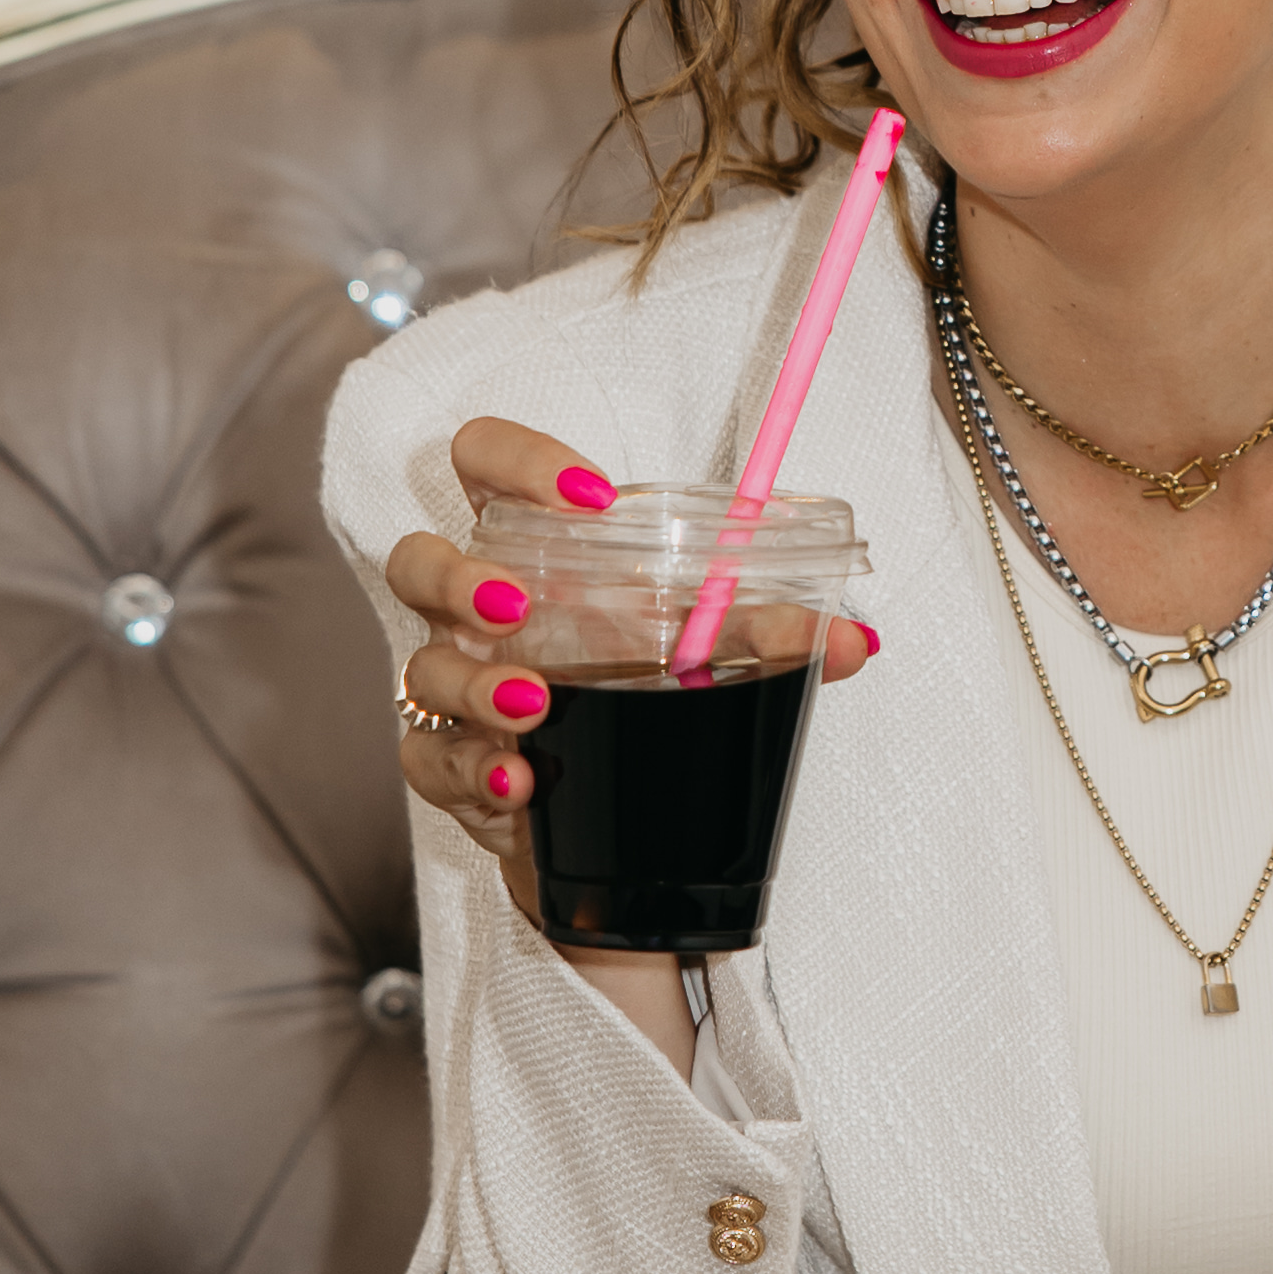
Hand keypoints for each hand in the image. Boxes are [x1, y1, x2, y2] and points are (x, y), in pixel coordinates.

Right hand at [385, 413, 877, 936]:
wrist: (619, 813)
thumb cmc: (644, 691)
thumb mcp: (710, 654)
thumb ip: (774, 640)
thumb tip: (855, 642)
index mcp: (533, 552)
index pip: (484, 464)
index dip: (517, 460)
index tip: (589, 494)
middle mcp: (476, 611)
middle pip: (417, 559)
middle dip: (457, 578)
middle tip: (519, 605)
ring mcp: (454, 685)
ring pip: (422, 668)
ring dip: (474, 683)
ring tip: (534, 704)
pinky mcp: (448, 764)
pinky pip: (431, 760)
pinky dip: (475, 769)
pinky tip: (522, 782)